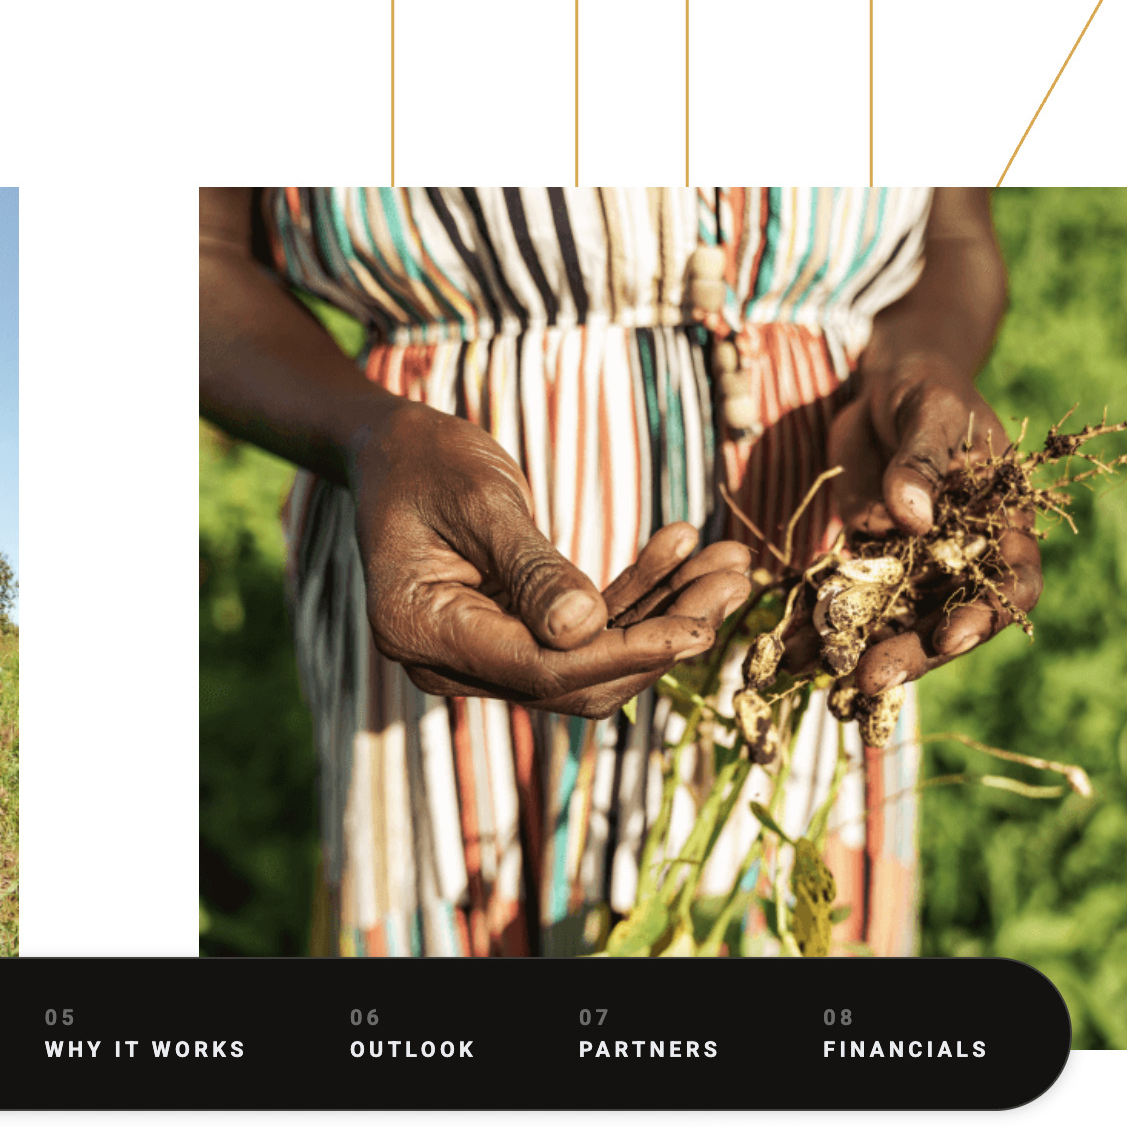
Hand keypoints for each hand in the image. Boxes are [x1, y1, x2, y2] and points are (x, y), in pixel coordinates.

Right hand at [347, 404, 753, 718]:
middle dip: (662, 636)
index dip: (623, 652)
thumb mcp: (483, 501)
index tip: (700, 626)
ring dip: (664, 615)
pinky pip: (583, 634)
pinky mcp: (509, 637)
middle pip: (574, 679)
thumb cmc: (427, 459)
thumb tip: (586, 630)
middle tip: (734, 578)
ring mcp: (478, 655)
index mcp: (421, 631)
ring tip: (727, 562)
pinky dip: (637, 597)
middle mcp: (446, 662)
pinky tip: (682, 550)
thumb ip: (531, 568)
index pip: (538, 669)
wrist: (392, 447)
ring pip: (590, 661)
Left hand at [820, 361, 1042, 696]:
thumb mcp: (929, 412)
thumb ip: (923, 460)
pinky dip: (821, 628)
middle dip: (912, 653)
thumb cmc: (925, 389)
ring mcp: (916, 565)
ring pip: (896, 622)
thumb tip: (912, 515)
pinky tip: (788, 652)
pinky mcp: (869, 562)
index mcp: (1003, 524)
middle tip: (869, 679)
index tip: (951, 638)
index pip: (1011, 581)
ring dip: (861, 653)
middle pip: (948, 619)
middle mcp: (964, 556)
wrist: (884, 386)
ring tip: (820, 679)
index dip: (985, 615)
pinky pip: (848, 602)